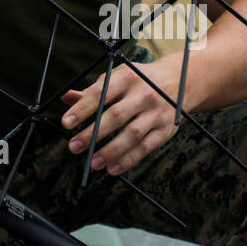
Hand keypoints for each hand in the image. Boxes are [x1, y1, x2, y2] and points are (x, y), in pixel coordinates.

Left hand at [60, 57, 183, 175]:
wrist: (181, 81)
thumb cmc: (140, 80)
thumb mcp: (119, 77)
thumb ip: (93, 90)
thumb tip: (66, 97)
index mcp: (128, 77)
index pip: (101, 93)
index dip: (82, 109)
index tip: (66, 123)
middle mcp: (144, 94)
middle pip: (116, 116)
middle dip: (93, 134)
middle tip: (73, 146)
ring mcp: (156, 113)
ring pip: (132, 134)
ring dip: (110, 151)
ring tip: (92, 163)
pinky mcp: (166, 129)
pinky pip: (146, 147)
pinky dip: (128, 160)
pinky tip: (112, 168)